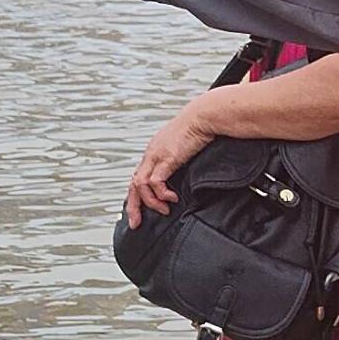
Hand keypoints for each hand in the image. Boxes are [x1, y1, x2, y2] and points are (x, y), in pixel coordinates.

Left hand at [126, 102, 211, 218]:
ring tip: (164, 210)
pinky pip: (155, 182)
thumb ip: (180, 161)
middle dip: (133, 206)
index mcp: (154, 152)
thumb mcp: (185, 148)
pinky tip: (172, 198)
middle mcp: (151, 154)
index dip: (137, 196)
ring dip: (151, 202)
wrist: (205, 116)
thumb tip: (183, 177)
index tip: (139, 212)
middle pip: (133, 184)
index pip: (138, 177)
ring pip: (140, 185)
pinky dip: (161, 194)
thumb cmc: (200, 128)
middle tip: (135, 223)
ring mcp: (157, 156)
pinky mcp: (167, 158)